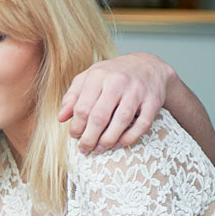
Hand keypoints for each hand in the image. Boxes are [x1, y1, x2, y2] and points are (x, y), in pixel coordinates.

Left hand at [59, 53, 175, 153]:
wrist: (147, 65)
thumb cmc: (112, 75)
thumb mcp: (89, 78)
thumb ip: (73, 96)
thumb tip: (61, 118)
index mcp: (98, 75)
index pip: (83, 107)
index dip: (76, 126)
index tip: (74, 136)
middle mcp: (118, 81)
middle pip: (100, 116)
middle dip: (89, 138)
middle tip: (85, 149)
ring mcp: (137, 91)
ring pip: (121, 121)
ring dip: (108, 140)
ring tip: (99, 149)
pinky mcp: (153, 101)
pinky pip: (141, 125)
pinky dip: (129, 138)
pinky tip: (118, 144)